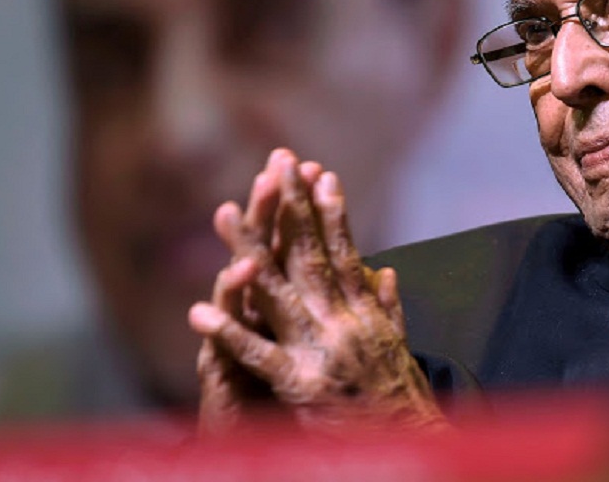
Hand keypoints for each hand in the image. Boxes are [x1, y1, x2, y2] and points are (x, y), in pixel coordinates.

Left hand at [189, 150, 445, 433]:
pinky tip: (199, 312)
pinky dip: (229, 332)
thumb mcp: (399, 347)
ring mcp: (321, 349)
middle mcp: (344, 320)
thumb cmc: (401, 400)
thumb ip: (388, 309)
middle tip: (274, 164)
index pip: (345, 250)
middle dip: (290, 207)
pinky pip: (257, 354)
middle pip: (309, 255)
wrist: (409, 444)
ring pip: (276, 291)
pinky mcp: (300, 384)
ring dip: (247, 249)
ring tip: (224, 212)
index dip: (331, 210)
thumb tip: (386, 270)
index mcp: (364, 312)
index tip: (319, 171)